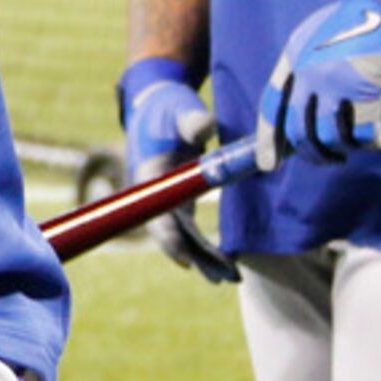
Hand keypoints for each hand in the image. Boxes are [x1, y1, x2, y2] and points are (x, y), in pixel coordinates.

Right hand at [117, 57, 237, 282]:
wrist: (158, 102)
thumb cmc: (168, 107)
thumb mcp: (180, 110)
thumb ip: (193, 121)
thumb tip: (207, 129)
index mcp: (150, 173)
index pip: (157, 213)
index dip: (170, 238)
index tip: (186, 260)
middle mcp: (155, 192)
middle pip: (173, 233)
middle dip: (196, 257)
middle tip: (224, 277)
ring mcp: (167, 198)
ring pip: (184, 235)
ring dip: (204, 257)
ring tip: (231, 278)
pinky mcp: (180, 198)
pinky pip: (192, 229)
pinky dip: (206, 246)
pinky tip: (227, 262)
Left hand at [255, 0, 380, 166]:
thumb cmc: (364, 17)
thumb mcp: (321, 34)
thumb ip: (310, 64)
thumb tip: (309, 105)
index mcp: (293, 55)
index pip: (271, 106)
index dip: (268, 138)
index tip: (267, 164)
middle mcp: (306, 71)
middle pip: (297, 129)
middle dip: (310, 153)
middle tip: (328, 159)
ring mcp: (332, 82)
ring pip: (326, 136)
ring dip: (340, 150)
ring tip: (352, 149)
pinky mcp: (362, 90)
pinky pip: (361, 133)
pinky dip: (370, 142)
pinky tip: (379, 140)